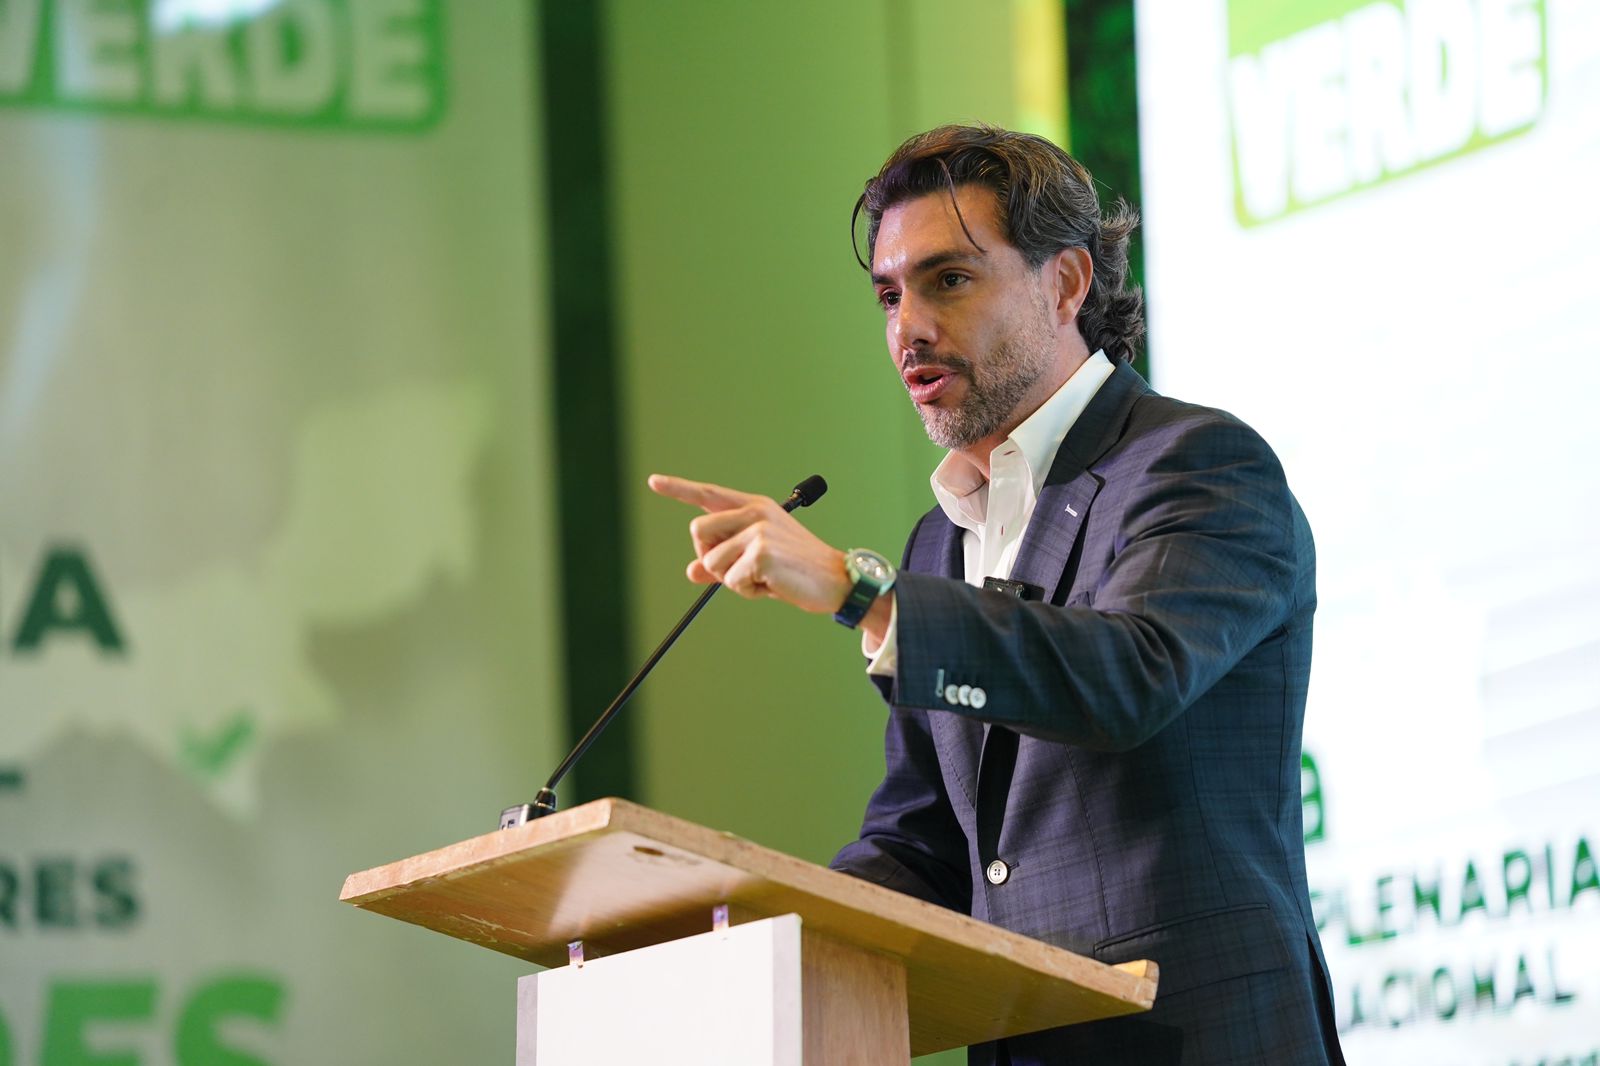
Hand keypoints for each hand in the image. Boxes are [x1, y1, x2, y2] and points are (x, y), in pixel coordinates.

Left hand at [647, 474, 851, 613]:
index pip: (709, 495)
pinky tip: (774, 585)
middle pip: (698, 533)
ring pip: (712, 562)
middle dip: (710, 558)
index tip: (653, 481)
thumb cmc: (798, 571)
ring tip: (765, 578)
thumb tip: (692, 570)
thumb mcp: (757, 562)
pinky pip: (732, 581)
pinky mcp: (762, 553)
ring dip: (733, 580)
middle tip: (741, 570)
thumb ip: (724, 561)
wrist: (838, 581)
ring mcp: (758, 530)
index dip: (678, 488)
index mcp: (754, 507)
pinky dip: (749, 591)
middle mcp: (754, 512)